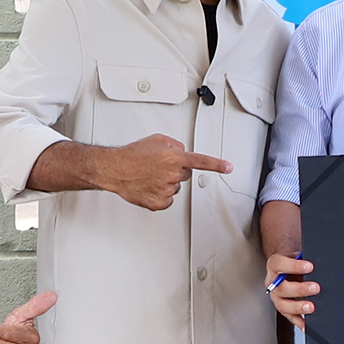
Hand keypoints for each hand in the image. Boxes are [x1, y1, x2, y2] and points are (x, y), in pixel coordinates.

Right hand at [99, 134, 232, 210]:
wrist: (115, 169)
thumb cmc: (133, 155)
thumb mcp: (157, 140)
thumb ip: (175, 145)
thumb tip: (182, 152)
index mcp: (174, 158)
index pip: (201, 161)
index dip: (217, 165)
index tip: (228, 168)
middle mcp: (172, 175)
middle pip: (185, 175)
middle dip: (175, 170)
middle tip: (159, 167)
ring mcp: (166, 190)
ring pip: (175, 187)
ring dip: (166, 182)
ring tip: (149, 176)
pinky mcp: (159, 203)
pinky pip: (167, 199)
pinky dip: (160, 194)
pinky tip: (149, 186)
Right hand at [266, 252, 317, 320]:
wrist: (288, 266)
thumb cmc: (294, 260)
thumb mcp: (298, 254)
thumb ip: (305, 257)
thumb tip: (320, 261)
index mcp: (275, 265)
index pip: (280, 264)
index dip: (294, 266)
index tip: (310, 267)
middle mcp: (273, 282)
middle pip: (281, 288)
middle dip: (299, 289)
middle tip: (315, 288)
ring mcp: (277, 296)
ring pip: (282, 305)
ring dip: (297, 307)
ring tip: (311, 307)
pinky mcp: (283, 308)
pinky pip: (289, 317)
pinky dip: (298, 322)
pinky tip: (307, 324)